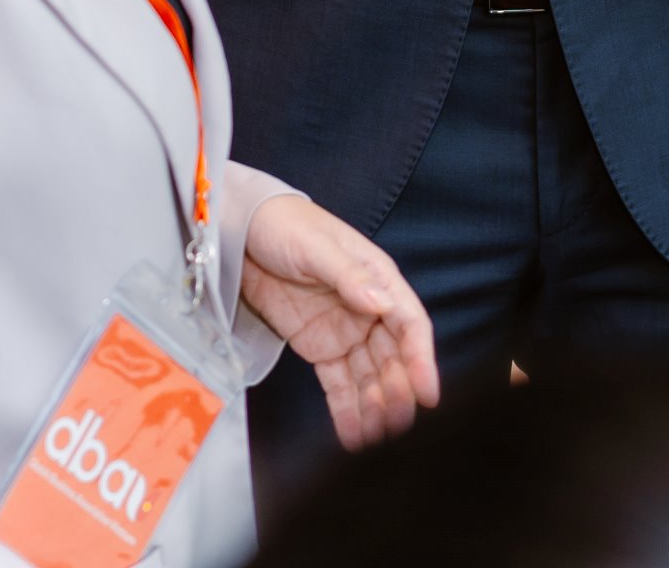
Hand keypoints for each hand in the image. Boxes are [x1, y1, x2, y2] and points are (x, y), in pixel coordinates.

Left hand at [239, 195, 439, 447]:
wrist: (240, 232)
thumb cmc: (285, 226)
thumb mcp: (316, 247)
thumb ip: (349, 276)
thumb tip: (382, 303)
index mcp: (377, 279)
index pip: (409, 325)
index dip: (422, 360)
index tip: (428, 395)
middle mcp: (367, 309)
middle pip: (392, 358)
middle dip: (397, 394)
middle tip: (398, 429)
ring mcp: (343, 331)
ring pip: (368, 377)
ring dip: (375, 409)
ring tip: (377, 443)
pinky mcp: (319, 347)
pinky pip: (338, 383)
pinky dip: (346, 410)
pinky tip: (353, 438)